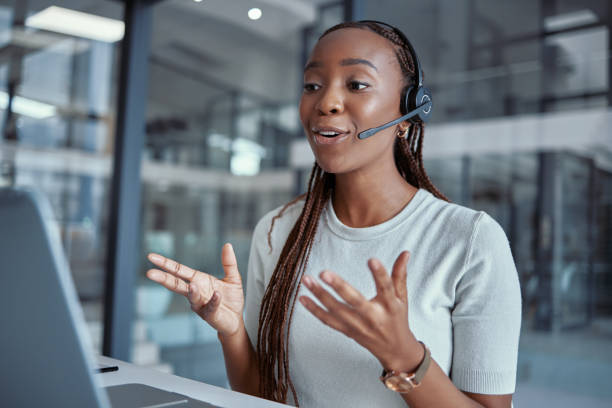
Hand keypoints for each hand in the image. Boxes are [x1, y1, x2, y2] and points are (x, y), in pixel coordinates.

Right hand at [146, 243, 244, 337]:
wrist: (236, 319)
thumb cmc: (230, 299)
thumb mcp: (232, 277)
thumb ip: (228, 262)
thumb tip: (227, 245)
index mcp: (198, 280)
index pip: (179, 270)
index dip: (166, 264)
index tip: (151, 257)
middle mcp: (196, 292)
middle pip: (176, 284)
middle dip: (163, 279)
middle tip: (150, 273)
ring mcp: (201, 304)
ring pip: (192, 297)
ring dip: (192, 291)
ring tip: (192, 285)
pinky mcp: (210, 315)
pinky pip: (211, 307)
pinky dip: (214, 301)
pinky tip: (217, 295)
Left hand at [299, 251, 422, 370]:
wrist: (394, 350)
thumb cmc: (397, 319)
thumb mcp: (402, 298)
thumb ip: (400, 275)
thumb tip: (405, 253)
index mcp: (390, 306)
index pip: (386, 288)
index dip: (380, 274)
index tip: (371, 260)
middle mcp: (372, 317)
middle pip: (354, 301)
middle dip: (339, 287)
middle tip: (324, 272)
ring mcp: (358, 326)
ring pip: (336, 311)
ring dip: (319, 295)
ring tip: (306, 279)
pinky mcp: (347, 331)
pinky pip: (328, 321)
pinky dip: (314, 310)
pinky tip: (302, 297)